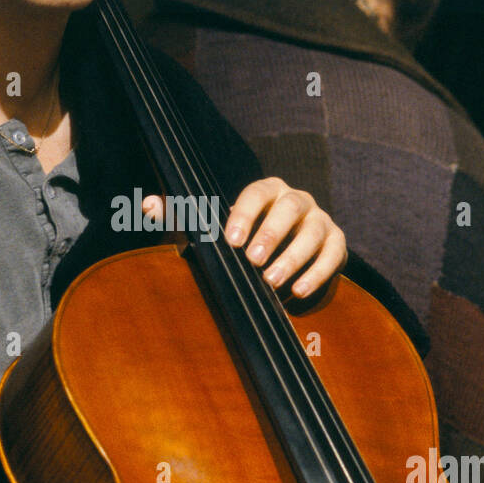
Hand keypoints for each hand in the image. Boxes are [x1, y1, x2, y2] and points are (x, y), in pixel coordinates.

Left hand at [142, 177, 345, 297]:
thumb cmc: (240, 237)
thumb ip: (180, 215)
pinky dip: (318, 273)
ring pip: (315, 231)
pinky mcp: (336, 244)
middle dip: (272, 233)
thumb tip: (147, 205)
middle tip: (253, 260)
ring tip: (273, 282)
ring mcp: (320, 220)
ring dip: (294, 257)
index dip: (245, 213)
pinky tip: (298, 291)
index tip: (231, 239)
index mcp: (267, 190)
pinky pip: (333, 255)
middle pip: (290, 208)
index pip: (257, 192)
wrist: (283, 253)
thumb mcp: (210, 227)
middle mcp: (297, 200)